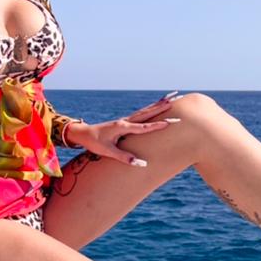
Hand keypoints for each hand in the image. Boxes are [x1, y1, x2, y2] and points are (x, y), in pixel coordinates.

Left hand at [65, 93, 181, 165]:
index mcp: (122, 127)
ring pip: (146, 110)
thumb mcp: (108, 152)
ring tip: (172, 96)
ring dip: (160, 103)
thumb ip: (125, 157)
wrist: (83, 133)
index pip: (144, 127)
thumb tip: (142, 164)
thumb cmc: (94, 143)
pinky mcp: (126, 121)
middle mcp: (126, 121)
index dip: (157, 125)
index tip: (170, 122)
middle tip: (177, 99)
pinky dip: (152, 107)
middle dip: (163, 106)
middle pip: (148, 112)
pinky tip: (159, 104)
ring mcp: (126, 119)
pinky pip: (142, 113)